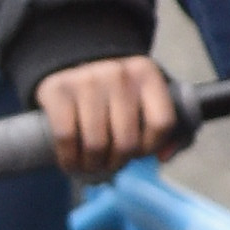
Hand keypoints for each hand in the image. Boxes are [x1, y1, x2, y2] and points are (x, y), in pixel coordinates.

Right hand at [32, 52, 186, 176]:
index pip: (162, 124)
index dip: (151, 147)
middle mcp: (119, 73)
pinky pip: (66, 138)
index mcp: (148, 74)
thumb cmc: (117, 94)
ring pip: (96, 144)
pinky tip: (72, 161)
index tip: (139, 151)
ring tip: (92, 164)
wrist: (75, 64)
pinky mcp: (58, 90)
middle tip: (110, 163)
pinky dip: (69, 159)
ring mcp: (87, 80)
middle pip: (127, 141)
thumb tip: (163, 156)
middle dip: (118, 162)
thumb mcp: (148, 99)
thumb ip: (171, 130)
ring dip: (93, 165)